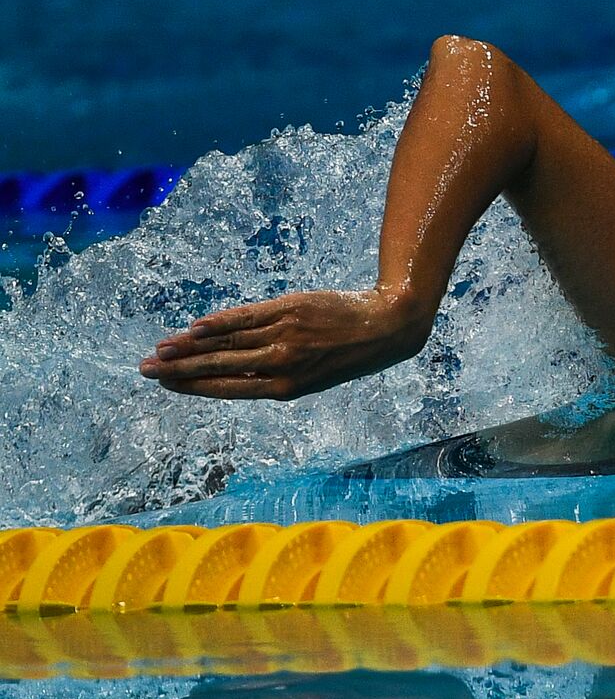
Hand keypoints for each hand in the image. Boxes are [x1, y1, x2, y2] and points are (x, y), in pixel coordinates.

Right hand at [139, 287, 432, 399]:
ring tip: (160, 350)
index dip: (194, 387)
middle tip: (145, 370)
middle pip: (218, 367)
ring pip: (226, 343)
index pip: (228, 388)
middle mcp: (281, 364)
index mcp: (287, 388)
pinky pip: (244, 318)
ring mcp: (282, 336)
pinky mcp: (287, 310)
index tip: (167, 385)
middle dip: (179, 369)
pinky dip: (217, 323)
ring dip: (188, 346)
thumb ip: (273, 372)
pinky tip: (194, 328)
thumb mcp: (312, 375)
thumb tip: (230, 366)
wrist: (384, 327)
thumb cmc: (347, 354)